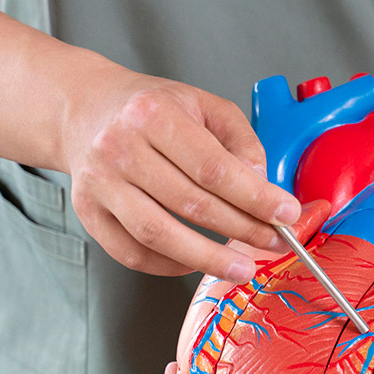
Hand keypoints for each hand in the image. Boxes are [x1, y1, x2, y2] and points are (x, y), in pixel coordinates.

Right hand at [61, 70, 300, 282]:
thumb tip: (262, 185)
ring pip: (159, 234)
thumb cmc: (152, 108)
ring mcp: (99, 183)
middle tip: (274, 242)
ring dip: (207, 258)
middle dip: (242, 229)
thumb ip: (241, 141)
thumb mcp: (205, 105)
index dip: (255, 197)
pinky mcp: (88, 212)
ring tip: (242, 268)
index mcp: (154, 114)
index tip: (285, 214)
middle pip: (191, 203)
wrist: (87, 108)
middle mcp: (120, 148)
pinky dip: (168, 265)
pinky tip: (196, 262)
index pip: (213, 167)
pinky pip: (131, 253)